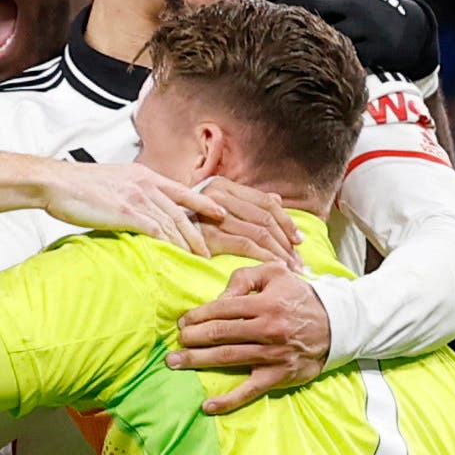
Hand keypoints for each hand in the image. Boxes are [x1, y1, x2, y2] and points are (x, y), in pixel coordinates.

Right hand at [32, 157, 207, 253]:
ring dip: (187, 244)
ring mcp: (138, 197)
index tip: (219, 213)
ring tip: (197, 259)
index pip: (182, 190)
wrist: (57, 182)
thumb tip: (137, 211)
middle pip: (182, 212)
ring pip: (173, 223)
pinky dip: (169, 245)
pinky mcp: (128, 212)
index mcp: (143, 175)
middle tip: (211, 251)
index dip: (204, 203)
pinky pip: (157, 231)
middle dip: (199, 233)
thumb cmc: (77, 185)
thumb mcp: (112, 182)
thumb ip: (130, 194)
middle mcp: (146, 184)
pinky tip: (176, 256)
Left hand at [173, 255, 332, 413]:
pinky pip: (249, 390)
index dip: (198, 315)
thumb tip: (220, 297)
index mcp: (265, 303)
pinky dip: (228, 400)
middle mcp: (267, 329)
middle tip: (175, 342)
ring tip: (175, 363)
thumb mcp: (276, 274)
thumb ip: (245, 277)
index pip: (223, 309)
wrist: (336, 325)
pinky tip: (208, 406)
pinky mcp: (278, 376)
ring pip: (228, 358)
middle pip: (220, 334)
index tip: (182, 322)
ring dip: (198, 361)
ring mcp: (272, 355)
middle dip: (192, 338)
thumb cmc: (300, 297)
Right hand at [182, 177, 298, 264]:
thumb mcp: (217, 205)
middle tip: (299, 261)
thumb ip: (247, 201)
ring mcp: (213, 214)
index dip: (286, 222)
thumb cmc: (189, 222)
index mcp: (224, 185)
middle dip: (287, 242)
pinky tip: (273, 267)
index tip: (299, 241)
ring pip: (259, 232)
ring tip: (291, 268)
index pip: (265, 202)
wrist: (155, 230)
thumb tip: (277, 198)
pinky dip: (264, 257)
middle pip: (266, 218)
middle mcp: (219, 194)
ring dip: (279, 253)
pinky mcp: (208, 235)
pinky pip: (246, 245)